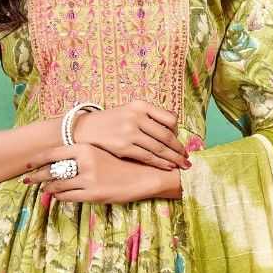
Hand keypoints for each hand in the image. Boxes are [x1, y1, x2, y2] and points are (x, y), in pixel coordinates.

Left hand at [21, 142, 180, 203]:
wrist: (142, 176)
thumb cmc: (120, 164)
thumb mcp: (99, 153)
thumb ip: (80, 154)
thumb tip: (58, 159)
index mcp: (84, 148)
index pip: (53, 153)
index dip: (37, 159)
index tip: (27, 163)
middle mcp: (84, 162)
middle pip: (51, 170)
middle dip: (36, 176)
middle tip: (25, 180)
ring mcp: (88, 179)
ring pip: (58, 186)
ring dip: (48, 189)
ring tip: (43, 189)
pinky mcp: (92, 194)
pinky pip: (68, 197)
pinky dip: (60, 197)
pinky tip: (58, 196)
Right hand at [71, 101, 191, 170]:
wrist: (85, 129)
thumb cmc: (110, 122)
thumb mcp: (129, 111)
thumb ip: (149, 118)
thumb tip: (172, 133)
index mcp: (140, 105)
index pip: (169, 118)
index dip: (177, 132)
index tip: (179, 141)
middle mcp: (136, 117)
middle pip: (166, 136)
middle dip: (179, 149)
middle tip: (187, 157)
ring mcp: (130, 132)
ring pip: (159, 148)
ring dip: (173, 158)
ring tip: (182, 165)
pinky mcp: (124, 147)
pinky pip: (148, 157)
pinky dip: (160, 163)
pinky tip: (167, 166)